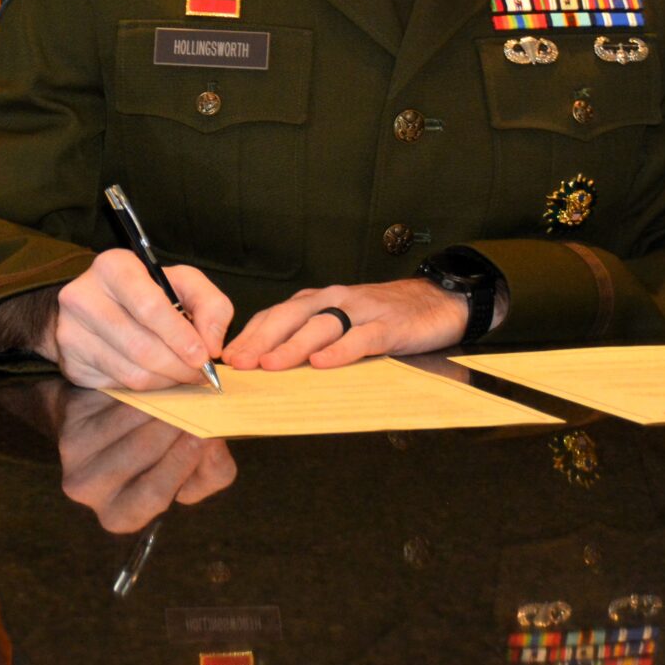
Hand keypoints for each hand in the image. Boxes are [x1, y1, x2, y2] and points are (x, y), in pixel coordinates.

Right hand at [47, 250, 232, 389]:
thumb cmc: (148, 292)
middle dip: (179, 366)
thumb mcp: (183, 284)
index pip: (149, 307)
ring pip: (132, 371)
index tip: (204, 356)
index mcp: (113, 267)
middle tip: (200, 374)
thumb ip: (211, 305)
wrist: (96, 306)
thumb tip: (211, 345)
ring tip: (182, 374)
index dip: (180, 336)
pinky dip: (147, 386)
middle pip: (142, 346)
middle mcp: (83, 296)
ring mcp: (72, 331)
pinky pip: (120, 384)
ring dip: (166, 380)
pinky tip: (157, 375)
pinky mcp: (71, 361)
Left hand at [56, 390, 235, 533]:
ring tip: (183, 392)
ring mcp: (74, 463)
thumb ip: (212, 469)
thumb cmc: (151, 450)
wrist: (97, 422)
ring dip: (160, 407)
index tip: (205, 434)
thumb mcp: (186, 469)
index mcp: (121, 515)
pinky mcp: (70, 430)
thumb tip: (212, 441)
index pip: (154, 494)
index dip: (181, 462)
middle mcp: (91, 495)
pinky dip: (139, 396)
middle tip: (200, 404)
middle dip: (174, 426)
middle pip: (141, 456)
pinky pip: (112, 411)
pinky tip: (156, 388)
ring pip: (128, 429)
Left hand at [220, 278, 465, 371]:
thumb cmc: (383, 316)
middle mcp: (335, 300)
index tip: (228, 356)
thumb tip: (269, 362)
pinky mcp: (388, 326)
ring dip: (292, 346)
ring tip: (270, 364)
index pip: (276, 314)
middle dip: (260, 340)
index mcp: (319, 300)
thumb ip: (311, 334)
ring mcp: (361, 312)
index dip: (250, 334)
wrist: (436, 300)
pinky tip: (322, 363)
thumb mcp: (342, 320)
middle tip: (239, 362)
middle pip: (290, 317)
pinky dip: (340, 351)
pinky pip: (360, 338)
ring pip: (320, 326)